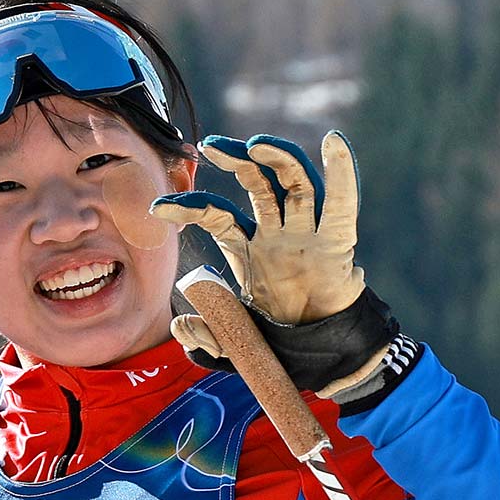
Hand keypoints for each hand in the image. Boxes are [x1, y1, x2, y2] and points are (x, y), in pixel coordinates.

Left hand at [153, 131, 362, 324]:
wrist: (321, 358)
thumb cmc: (278, 342)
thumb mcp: (233, 343)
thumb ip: (207, 334)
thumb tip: (180, 324)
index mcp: (249, 248)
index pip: (218, 214)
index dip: (190, 207)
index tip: (157, 209)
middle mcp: (277, 233)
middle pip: (256, 183)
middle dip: (235, 159)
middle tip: (209, 145)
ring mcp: (307, 235)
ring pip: (294, 183)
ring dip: (277, 157)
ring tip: (255, 144)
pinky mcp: (336, 244)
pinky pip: (340, 205)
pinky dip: (341, 173)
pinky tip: (334, 142)